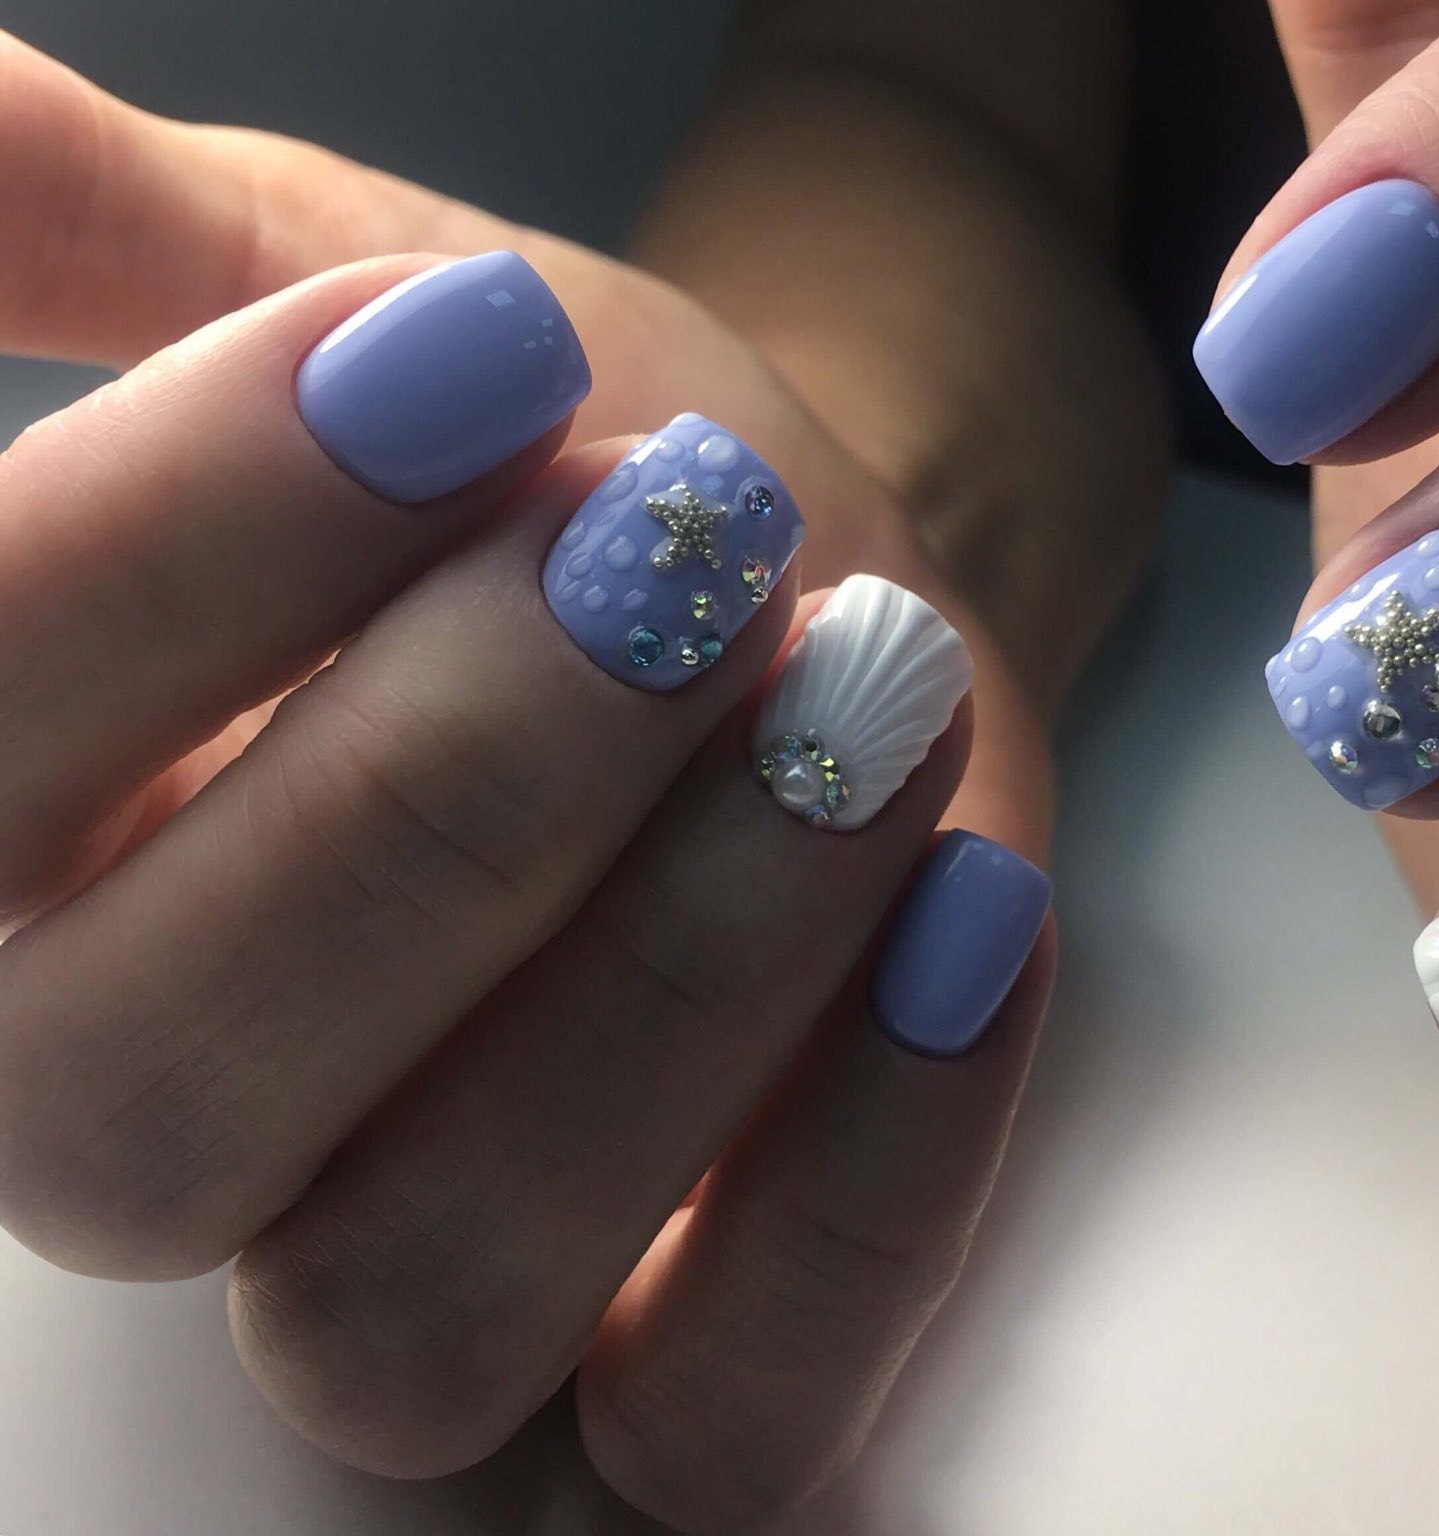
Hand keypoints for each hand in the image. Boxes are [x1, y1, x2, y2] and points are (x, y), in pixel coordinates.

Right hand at [0, 34, 1057, 1531]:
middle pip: (142, 1103)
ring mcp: (427, 1271)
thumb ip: (118, 235)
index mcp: (20, 843)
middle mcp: (169, 1108)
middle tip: (684, 549)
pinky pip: (730, 1417)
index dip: (188, 549)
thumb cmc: (576, 454)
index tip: (466, 357)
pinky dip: (869, 1182)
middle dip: (440, 797)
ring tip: (865, 695)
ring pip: (421, 1296)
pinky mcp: (684, 1365)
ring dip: (675, 982)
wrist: (821, 585)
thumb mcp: (347, 292)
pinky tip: (977, 919)